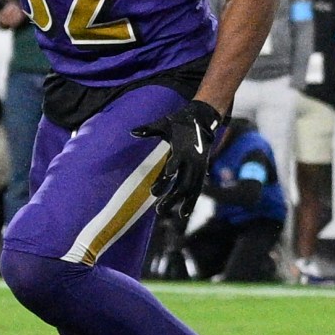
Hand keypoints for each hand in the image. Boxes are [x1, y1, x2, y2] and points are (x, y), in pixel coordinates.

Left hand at [130, 97, 222, 211]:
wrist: (202, 120)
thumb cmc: (179, 122)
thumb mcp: (164, 123)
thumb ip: (149, 129)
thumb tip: (132, 132)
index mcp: (181, 149)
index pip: (172, 166)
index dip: (164, 178)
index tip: (154, 191)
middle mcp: (191, 160)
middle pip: (182, 183)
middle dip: (171, 197)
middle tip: (158, 209)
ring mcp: (198, 166)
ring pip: (191, 188)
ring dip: (181, 202)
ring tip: (171, 214)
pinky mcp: (202, 170)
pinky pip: (198, 188)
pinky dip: (192, 201)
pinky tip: (184, 213)